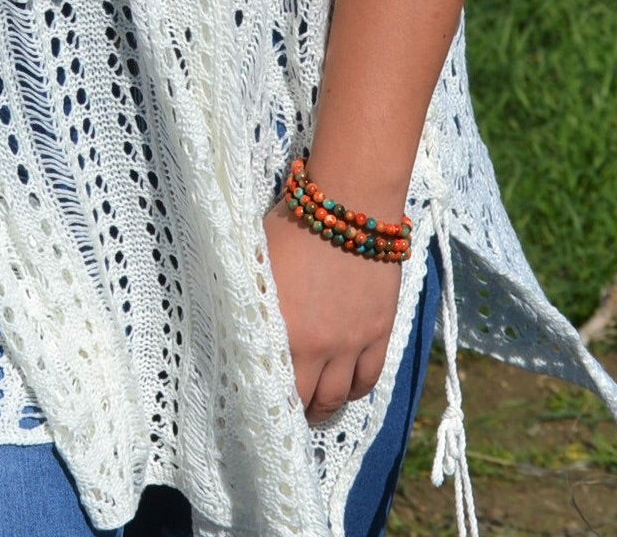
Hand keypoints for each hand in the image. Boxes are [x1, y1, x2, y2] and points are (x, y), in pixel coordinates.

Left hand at [263, 196, 404, 423]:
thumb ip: (252, 298)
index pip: (271, 384)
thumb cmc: (293, 223)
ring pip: (338, 396)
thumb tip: (237, 321)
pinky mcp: (379, 332)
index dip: (266, 400)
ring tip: (315, 409)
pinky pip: (369, 379)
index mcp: (279, 328)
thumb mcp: (257, 260)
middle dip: (296, 411)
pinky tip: (345, 390)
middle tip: (288, 413)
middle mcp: (316, 345)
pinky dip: (356, 392)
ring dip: (325, 408)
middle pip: (307, 399)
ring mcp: (351, 342)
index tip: (259, 404)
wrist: (348, 203)